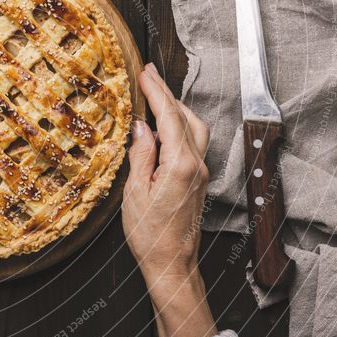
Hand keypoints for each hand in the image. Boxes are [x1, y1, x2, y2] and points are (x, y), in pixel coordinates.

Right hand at [122, 63, 216, 336]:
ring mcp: (200, 173)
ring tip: (154, 96)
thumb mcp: (135, 193)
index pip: (169, 117)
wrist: (171, 264)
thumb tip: (142, 126)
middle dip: (168, 94)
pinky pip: (191, 143)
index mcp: (180, 165)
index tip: (146, 72)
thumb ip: (140, 155)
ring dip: (175, 108)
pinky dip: (178, 126)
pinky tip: (162, 127)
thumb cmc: (150, 235)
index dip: (157, 91)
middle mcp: (196, 165)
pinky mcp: (198, 180)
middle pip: (187, 117)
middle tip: (149, 76)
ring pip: (193, 128)